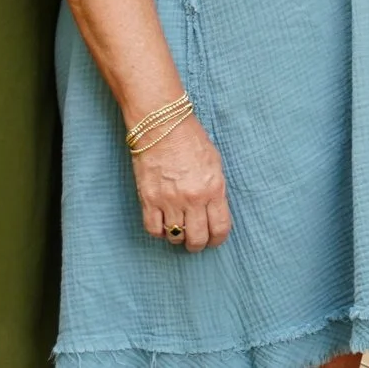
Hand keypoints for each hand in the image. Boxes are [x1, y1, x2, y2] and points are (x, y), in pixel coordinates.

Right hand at [133, 115, 231, 251]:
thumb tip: (214, 212)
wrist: (162, 124)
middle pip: (197, 239)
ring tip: (179, 230)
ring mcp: (169, 200)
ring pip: (175, 237)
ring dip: (178, 237)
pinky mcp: (148, 198)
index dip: (217, 239)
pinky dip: (159, 231)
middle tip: (195, 241)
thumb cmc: (190, 139)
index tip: (214, 240)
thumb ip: (216, 190)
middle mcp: (192, 198)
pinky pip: (153, 229)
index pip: (220, 228)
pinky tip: (163, 224)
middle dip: (198, 244)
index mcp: (213, 188)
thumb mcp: (214, 163)